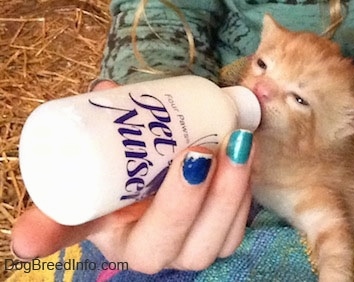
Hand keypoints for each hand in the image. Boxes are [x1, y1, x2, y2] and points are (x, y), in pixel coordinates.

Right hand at [11, 80, 254, 273]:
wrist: (165, 182)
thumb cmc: (138, 174)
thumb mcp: (113, 156)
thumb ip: (103, 126)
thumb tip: (106, 90)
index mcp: (109, 233)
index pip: (77, 235)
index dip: (56, 231)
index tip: (33, 231)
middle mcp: (152, 254)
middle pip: (172, 246)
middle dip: (188, 201)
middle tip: (198, 150)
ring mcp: (190, 251)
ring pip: (214, 241)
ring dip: (230, 194)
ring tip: (239, 146)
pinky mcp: (220, 240)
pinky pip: (236, 230)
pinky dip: (245, 194)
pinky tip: (250, 156)